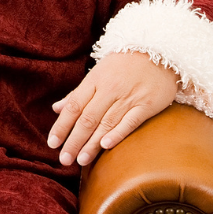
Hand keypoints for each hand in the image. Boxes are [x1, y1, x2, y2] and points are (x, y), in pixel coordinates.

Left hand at [47, 51, 178, 166]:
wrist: (160, 52)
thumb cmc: (124, 65)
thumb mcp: (98, 73)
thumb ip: (78, 93)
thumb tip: (56, 109)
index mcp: (94, 81)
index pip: (73, 107)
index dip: (61, 126)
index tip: (52, 143)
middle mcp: (109, 89)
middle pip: (87, 118)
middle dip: (74, 140)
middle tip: (64, 160)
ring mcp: (128, 97)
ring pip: (106, 123)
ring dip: (92, 143)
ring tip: (81, 160)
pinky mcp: (147, 104)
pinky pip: (130, 121)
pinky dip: (117, 133)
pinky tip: (106, 146)